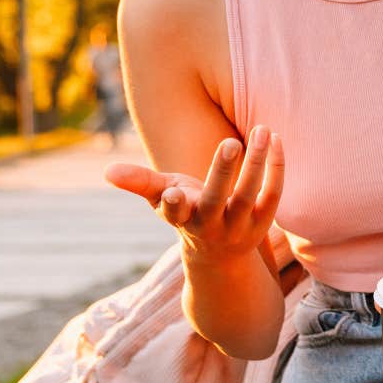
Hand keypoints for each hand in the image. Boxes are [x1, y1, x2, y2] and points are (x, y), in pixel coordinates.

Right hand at [105, 126, 283, 263]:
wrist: (220, 252)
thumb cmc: (186, 211)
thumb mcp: (161, 198)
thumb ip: (138, 182)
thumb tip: (107, 171)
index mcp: (182, 218)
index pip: (174, 214)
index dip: (173, 204)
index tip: (173, 192)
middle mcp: (210, 225)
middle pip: (217, 201)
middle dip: (222, 173)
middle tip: (229, 142)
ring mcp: (239, 226)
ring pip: (250, 196)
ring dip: (257, 163)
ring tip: (261, 130)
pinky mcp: (263, 221)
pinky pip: (273, 194)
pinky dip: (275, 168)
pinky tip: (275, 140)